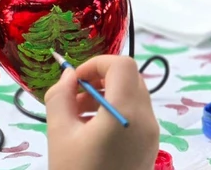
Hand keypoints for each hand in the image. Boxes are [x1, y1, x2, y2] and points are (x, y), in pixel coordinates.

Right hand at [44, 56, 158, 169]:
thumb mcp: (59, 132)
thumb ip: (60, 96)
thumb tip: (68, 76)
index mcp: (126, 112)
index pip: (121, 65)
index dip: (95, 64)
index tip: (73, 81)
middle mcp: (147, 119)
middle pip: (130, 77)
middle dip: (100, 78)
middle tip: (75, 95)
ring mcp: (152, 134)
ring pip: (133, 95)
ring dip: (106, 94)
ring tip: (77, 114)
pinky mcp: (149, 146)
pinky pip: (136, 114)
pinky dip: (115, 110)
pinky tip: (91, 129)